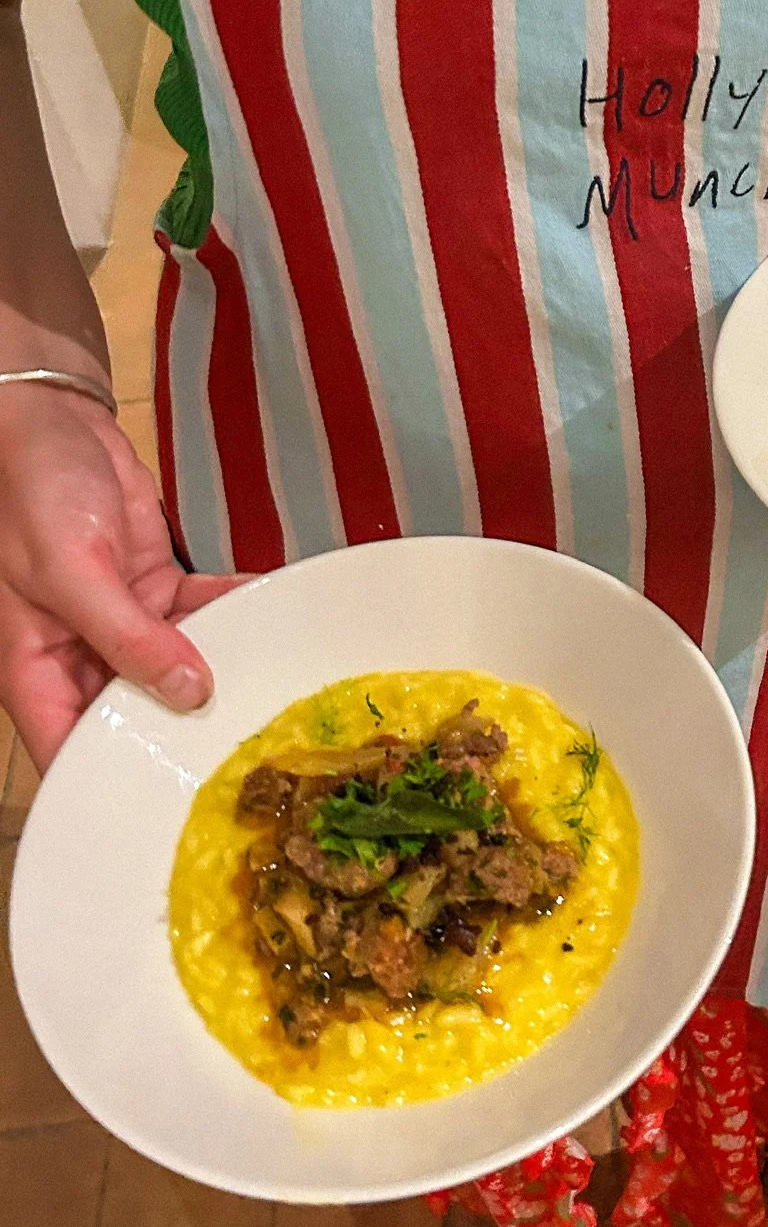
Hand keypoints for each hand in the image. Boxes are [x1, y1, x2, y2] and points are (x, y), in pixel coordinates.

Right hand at [0, 383, 241, 769]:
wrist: (52, 422)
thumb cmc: (31, 494)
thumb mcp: (71, 570)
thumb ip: (128, 636)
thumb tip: (187, 693)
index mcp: (38, 670)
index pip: (70, 749)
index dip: (114, 780)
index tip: (175, 804)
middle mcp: (80, 657)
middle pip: (136, 715)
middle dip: (188, 729)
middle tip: (253, 754)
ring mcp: (121, 623)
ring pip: (177, 666)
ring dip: (223, 670)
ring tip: (277, 693)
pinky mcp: (155, 588)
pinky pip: (201, 612)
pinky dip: (233, 612)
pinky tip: (269, 616)